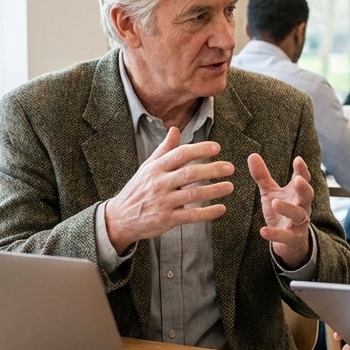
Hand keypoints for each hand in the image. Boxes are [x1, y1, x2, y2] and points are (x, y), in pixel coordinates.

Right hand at [103, 127, 233, 252]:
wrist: (120, 218)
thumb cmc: (137, 190)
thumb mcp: (147, 167)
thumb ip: (164, 149)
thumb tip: (175, 129)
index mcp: (156, 168)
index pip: (180, 154)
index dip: (199, 149)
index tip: (217, 148)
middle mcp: (159, 183)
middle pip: (189, 173)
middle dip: (212, 169)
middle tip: (230, 167)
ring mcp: (163, 202)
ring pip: (193, 194)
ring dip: (214, 190)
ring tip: (230, 186)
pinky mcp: (166, 220)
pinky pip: (191, 216)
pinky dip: (208, 213)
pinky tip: (221, 209)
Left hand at [247, 153, 313, 268]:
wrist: (288, 241)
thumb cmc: (280, 212)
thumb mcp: (270, 192)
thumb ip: (262, 176)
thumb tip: (252, 155)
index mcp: (297, 193)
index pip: (303, 179)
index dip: (302, 170)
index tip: (298, 160)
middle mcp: (302, 206)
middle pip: (308, 195)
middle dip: (304, 187)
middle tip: (297, 180)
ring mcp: (299, 223)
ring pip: (298, 215)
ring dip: (288, 208)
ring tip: (275, 202)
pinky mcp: (292, 238)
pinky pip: (285, 236)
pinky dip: (275, 234)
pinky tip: (262, 231)